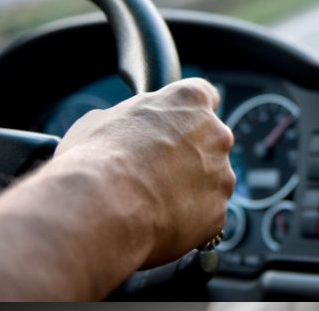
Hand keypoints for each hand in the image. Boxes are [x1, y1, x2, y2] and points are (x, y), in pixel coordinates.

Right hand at [53, 78, 235, 267]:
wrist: (103, 208)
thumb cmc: (97, 159)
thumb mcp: (101, 120)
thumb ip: (130, 119)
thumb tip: (123, 128)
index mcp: (190, 101)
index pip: (204, 95)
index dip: (188, 113)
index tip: (178, 124)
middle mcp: (216, 134)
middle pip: (210, 141)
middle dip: (189, 154)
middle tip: (156, 170)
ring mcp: (221, 175)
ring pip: (210, 180)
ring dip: (190, 188)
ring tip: (152, 201)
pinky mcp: (218, 212)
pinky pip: (205, 214)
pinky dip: (188, 219)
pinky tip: (159, 222)